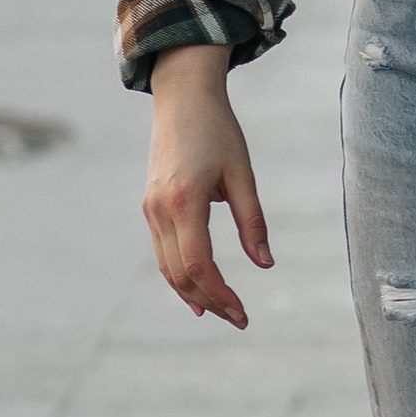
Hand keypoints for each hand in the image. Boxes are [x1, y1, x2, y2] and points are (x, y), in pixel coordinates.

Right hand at [142, 44, 270, 328]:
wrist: (182, 99)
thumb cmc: (219, 131)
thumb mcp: (243, 174)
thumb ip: (253, 220)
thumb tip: (265, 264)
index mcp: (185, 200)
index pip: (199, 264)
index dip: (220, 293)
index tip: (243, 312)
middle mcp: (160, 209)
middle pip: (181, 273)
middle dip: (210, 300)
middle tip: (238, 318)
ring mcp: (150, 208)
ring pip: (167, 266)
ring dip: (192, 293)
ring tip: (220, 311)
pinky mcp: (150, 205)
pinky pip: (162, 251)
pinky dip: (179, 274)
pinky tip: (196, 290)